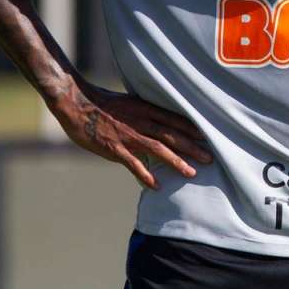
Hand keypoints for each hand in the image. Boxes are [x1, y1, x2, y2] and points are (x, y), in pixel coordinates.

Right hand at [53, 82, 211, 189]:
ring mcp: (128, 135)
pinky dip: (145, 175)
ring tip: (192, 172)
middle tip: (211, 158)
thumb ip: (146, 114)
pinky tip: (157, 186)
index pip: (175, 120)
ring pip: (158, 149)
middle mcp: (141, 122)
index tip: (209, 137)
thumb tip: (159, 124)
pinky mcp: (114, 148)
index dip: (192, 130)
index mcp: (146, 110)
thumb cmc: (104, 103)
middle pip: (172, 135)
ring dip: (177, 161)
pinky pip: (133, 164)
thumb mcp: (130, 103)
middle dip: (193, 147)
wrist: (78, 104)